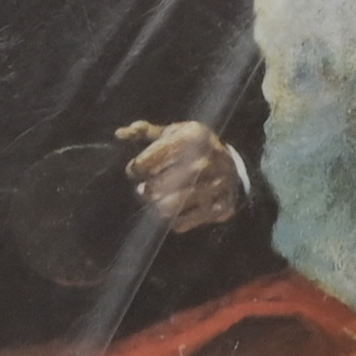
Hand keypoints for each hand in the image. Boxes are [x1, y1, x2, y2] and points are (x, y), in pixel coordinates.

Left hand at [118, 119, 245, 233]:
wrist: (235, 166)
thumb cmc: (195, 147)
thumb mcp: (174, 132)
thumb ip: (145, 132)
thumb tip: (120, 133)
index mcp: (191, 138)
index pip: (147, 162)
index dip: (136, 168)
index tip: (136, 169)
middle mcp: (204, 161)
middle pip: (156, 188)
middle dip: (145, 190)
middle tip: (145, 188)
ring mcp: (214, 186)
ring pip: (169, 207)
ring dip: (157, 206)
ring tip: (157, 200)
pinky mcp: (219, 208)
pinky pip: (182, 223)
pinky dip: (173, 220)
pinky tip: (174, 210)